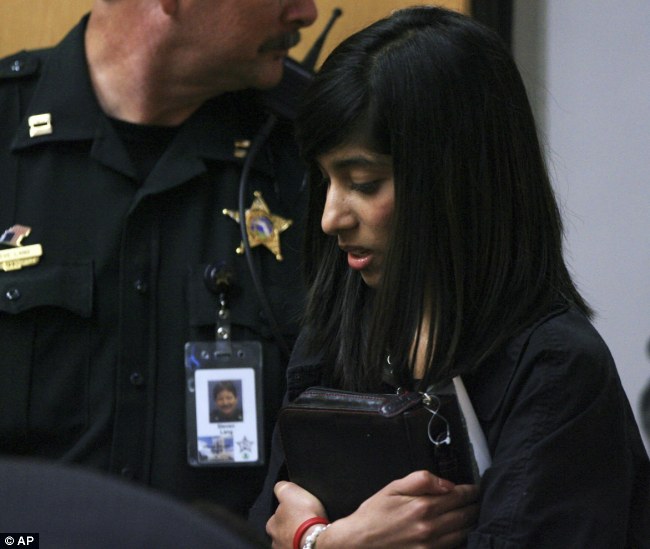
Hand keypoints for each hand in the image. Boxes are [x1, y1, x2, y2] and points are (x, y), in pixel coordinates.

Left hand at [266, 481, 327, 548]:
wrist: (318, 539)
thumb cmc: (304, 517)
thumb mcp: (289, 491)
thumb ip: (281, 487)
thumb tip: (279, 487)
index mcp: (271, 525)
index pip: (276, 516)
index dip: (287, 511)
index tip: (297, 509)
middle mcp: (276, 542)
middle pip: (283, 531)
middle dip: (292, 526)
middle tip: (304, 520)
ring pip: (291, 541)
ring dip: (299, 536)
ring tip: (310, 530)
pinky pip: (302, 546)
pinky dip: (305, 543)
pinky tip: (313, 537)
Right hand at [332, 470, 478, 548]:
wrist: (358, 542)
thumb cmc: (374, 514)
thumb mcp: (393, 487)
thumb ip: (421, 480)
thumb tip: (447, 483)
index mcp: (422, 506)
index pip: (458, 496)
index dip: (471, 491)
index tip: (475, 489)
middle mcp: (430, 528)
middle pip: (466, 516)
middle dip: (475, 506)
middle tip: (478, 501)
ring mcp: (431, 546)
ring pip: (464, 534)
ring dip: (472, 523)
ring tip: (473, 514)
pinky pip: (453, 547)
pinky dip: (461, 538)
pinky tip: (459, 531)